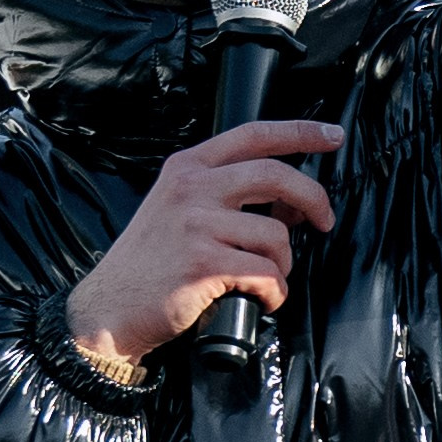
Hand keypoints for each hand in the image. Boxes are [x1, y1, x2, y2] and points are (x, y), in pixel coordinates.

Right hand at [64, 117, 343, 366]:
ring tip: (266, 277)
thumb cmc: (150, 264)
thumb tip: (286, 202)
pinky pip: (267, 274)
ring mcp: (197, 225)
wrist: (109, 308)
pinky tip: (261, 299)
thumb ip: (220, 193)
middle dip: (313, 198)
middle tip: (323, 220)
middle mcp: (191, 189)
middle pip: (275, 175)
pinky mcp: (204, 264)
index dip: (300, 132)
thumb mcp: (175, 208)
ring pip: (276, 235)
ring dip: (284, 263)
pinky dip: (275, 293)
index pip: (253, 135)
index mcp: (187, 168)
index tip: (332, 135)